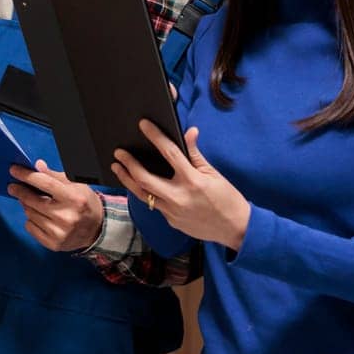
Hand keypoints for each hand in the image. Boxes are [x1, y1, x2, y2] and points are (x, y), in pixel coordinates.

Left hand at [7, 161, 103, 252]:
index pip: (46, 183)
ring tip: (30, 201)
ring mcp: (59, 232)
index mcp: (74, 199)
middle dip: (20, 191)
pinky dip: (30, 220)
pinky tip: (38, 216)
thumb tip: (37, 166)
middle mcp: (66, 217)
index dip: (27, 176)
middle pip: (33, 201)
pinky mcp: (54, 244)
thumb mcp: (76, 185)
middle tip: (12, 187)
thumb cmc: (85, 203)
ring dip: (27, 205)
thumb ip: (54, 176)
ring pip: (30, 214)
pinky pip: (31, 228)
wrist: (98, 229)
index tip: (14, 170)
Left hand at [112, 124, 250, 251]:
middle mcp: (179, 197)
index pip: (169, 153)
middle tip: (119, 153)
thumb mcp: (213, 173)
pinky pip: (155, 205)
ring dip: (127, 180)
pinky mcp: (171, 222)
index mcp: (192, 180)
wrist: (235, 228)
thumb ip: (195, 154)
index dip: (155, 136)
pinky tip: (139, 185)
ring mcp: (173, 212)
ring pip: (142, 195)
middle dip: (129, 164)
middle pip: (145, 178)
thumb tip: (189, 132)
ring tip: (117, 168)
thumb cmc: (227, 198)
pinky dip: (146, 194)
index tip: (143, 125)